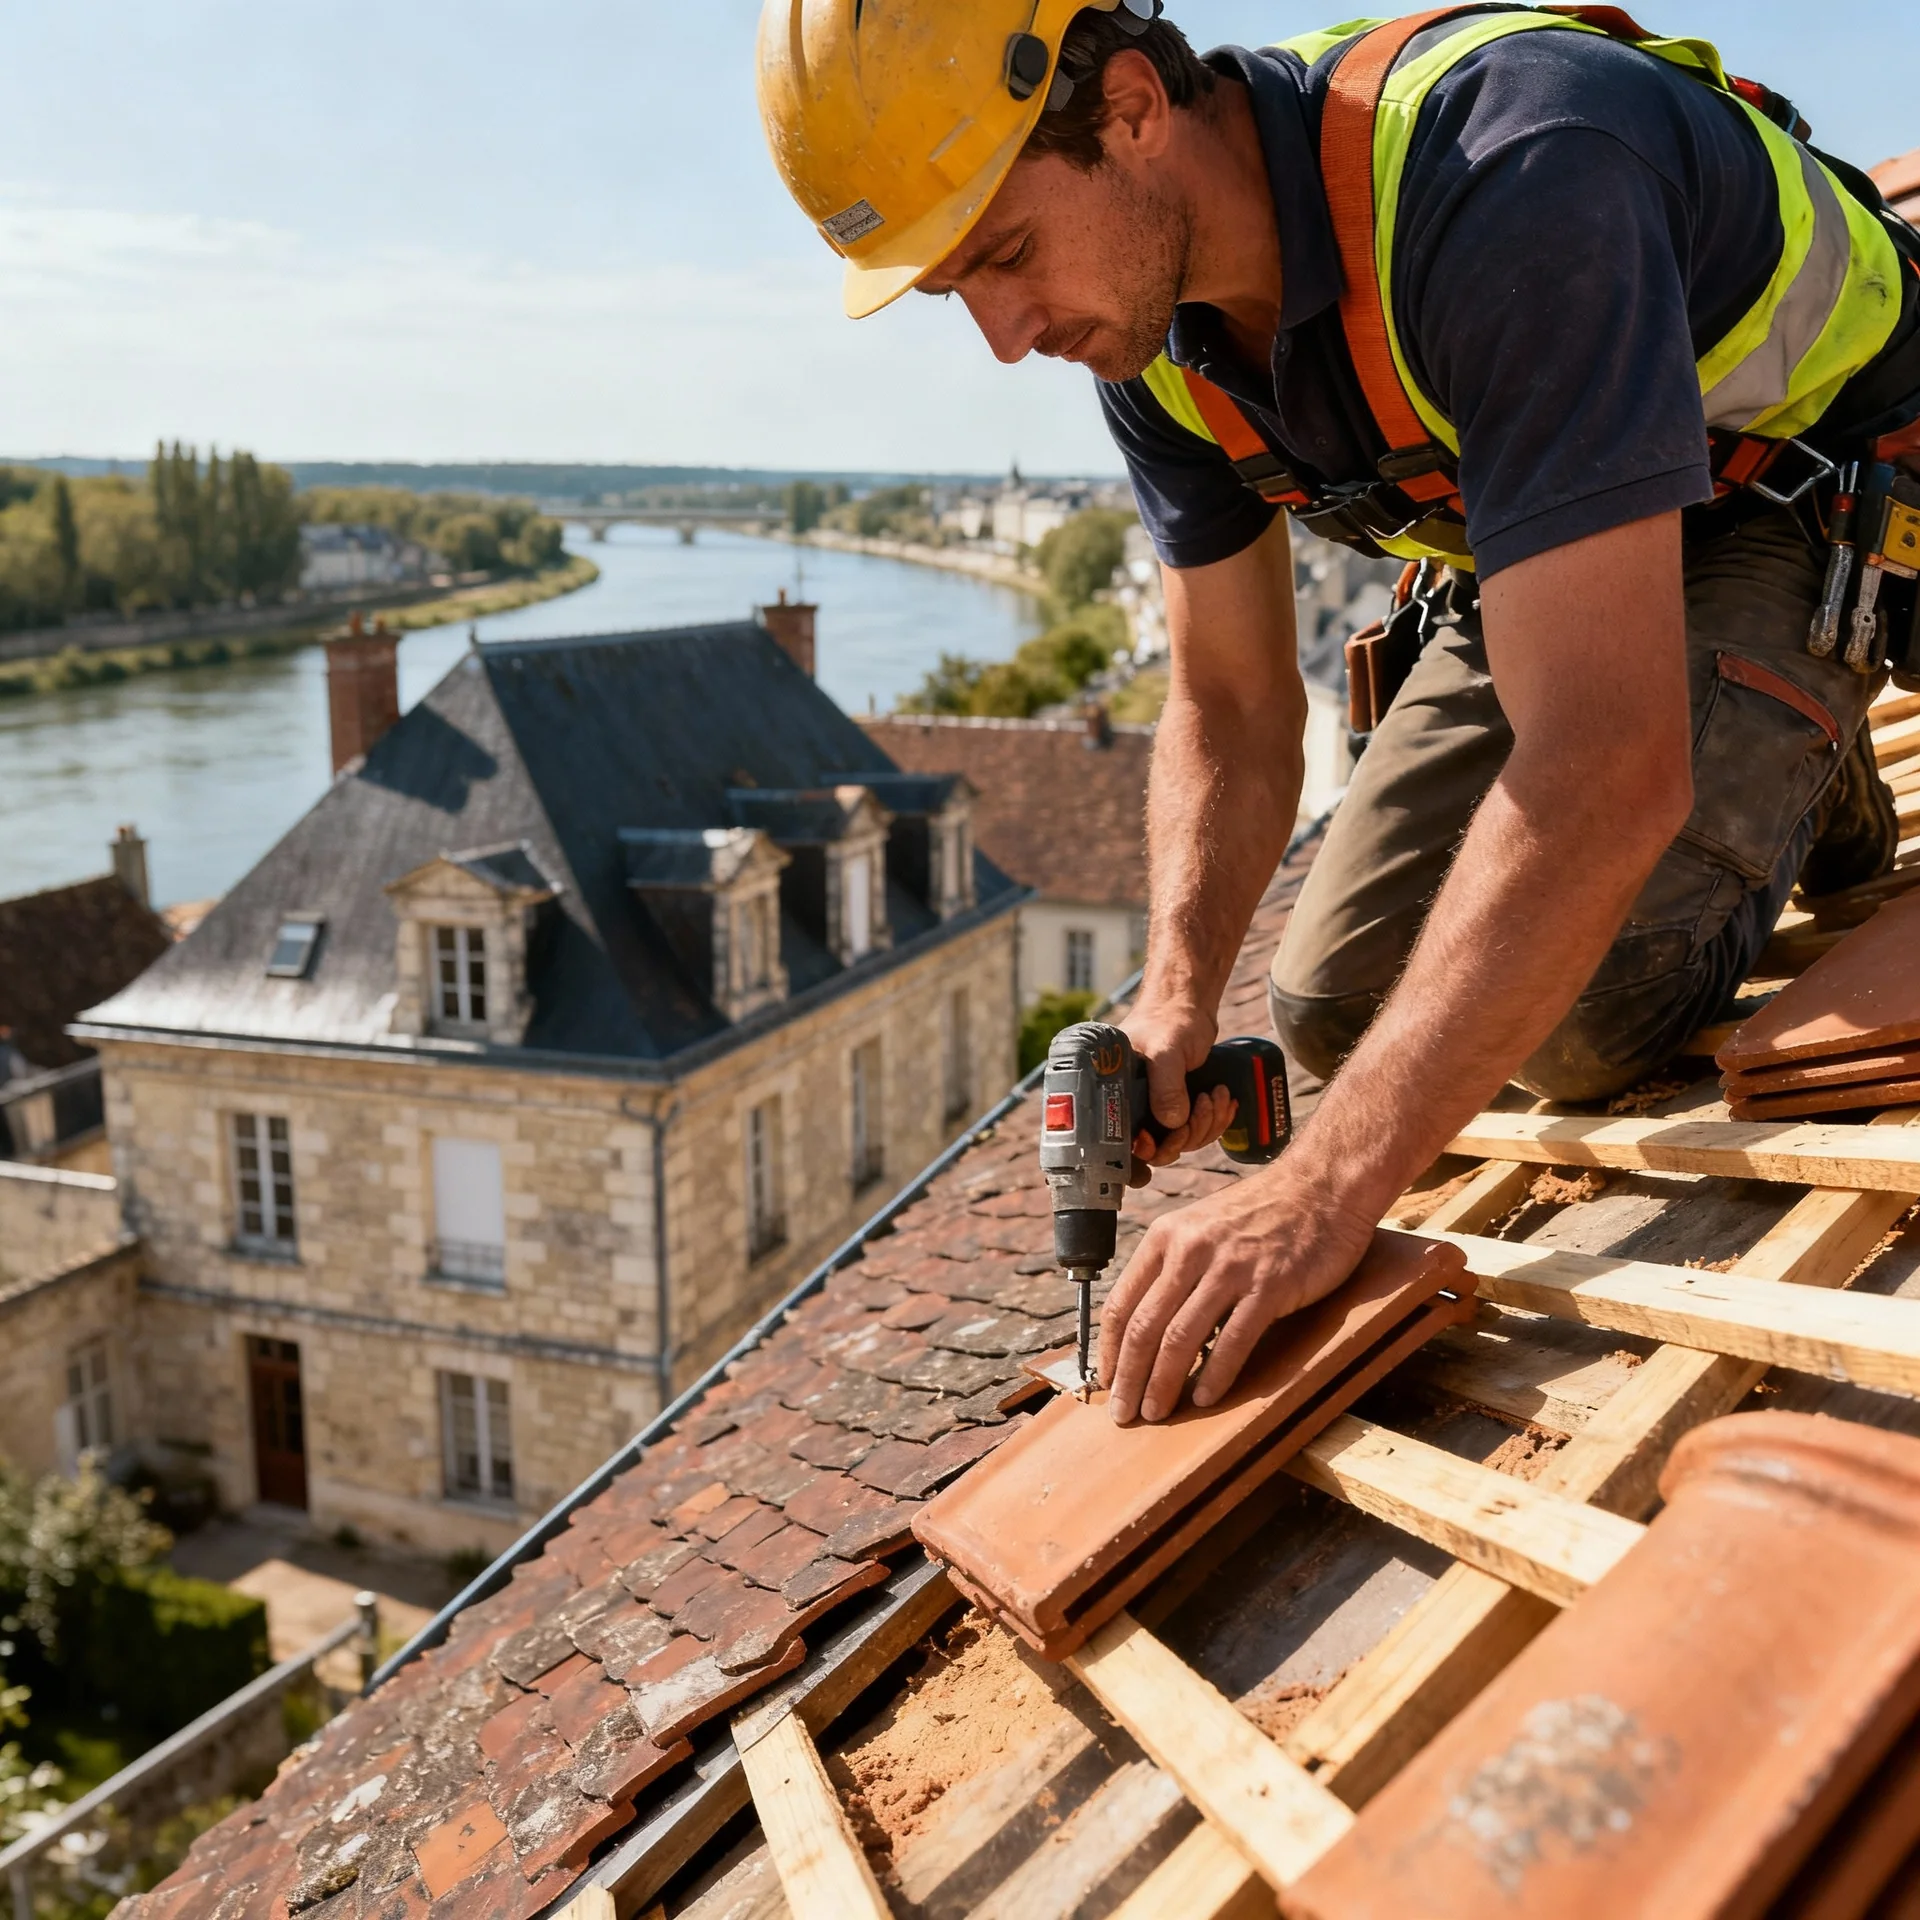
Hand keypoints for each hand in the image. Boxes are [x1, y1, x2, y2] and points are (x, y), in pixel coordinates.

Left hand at [1098, 1167, 1375, 1423]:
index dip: (1109, 1350)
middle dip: (1129, 1378)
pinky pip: (1233, 1340)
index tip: (1106, 1381)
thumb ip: (1173, 1267)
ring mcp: (1230, 1268)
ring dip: (1163, 1384)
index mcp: (1166, 1237)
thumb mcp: (1200, 1227)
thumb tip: (1146, 1323)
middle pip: (1144, 1327)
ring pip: (1181, 1338)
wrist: (1320, 1187)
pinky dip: (1215, 1375)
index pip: (1122, 1303)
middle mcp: (1190, 1250)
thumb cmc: (1260, 1213)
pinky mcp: (1269, 1285)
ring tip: (1156, 1414)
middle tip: (1124, 1413)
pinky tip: (1205, 1398)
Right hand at [1121, 997, 1234, 1177]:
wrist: (1188, 1004)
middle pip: (1159, 1149)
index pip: (1123, 1143)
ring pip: (1183, 1141)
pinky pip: (1197, 1129)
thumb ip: (1166, 1086)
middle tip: (1202, 1102)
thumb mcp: (1165, 1050)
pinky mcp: (1179, 1105)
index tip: (1166, 1138)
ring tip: (1217, 1093)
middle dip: (1188, 1133)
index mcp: (1117, 1096)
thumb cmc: (1168, 1018)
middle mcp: (1134, 1106)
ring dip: (1207, 1123)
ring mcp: (1158, 1108)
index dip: (1146, 1151)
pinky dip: (1216, 1120)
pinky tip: (1224, 1100)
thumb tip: (1174, 1123)